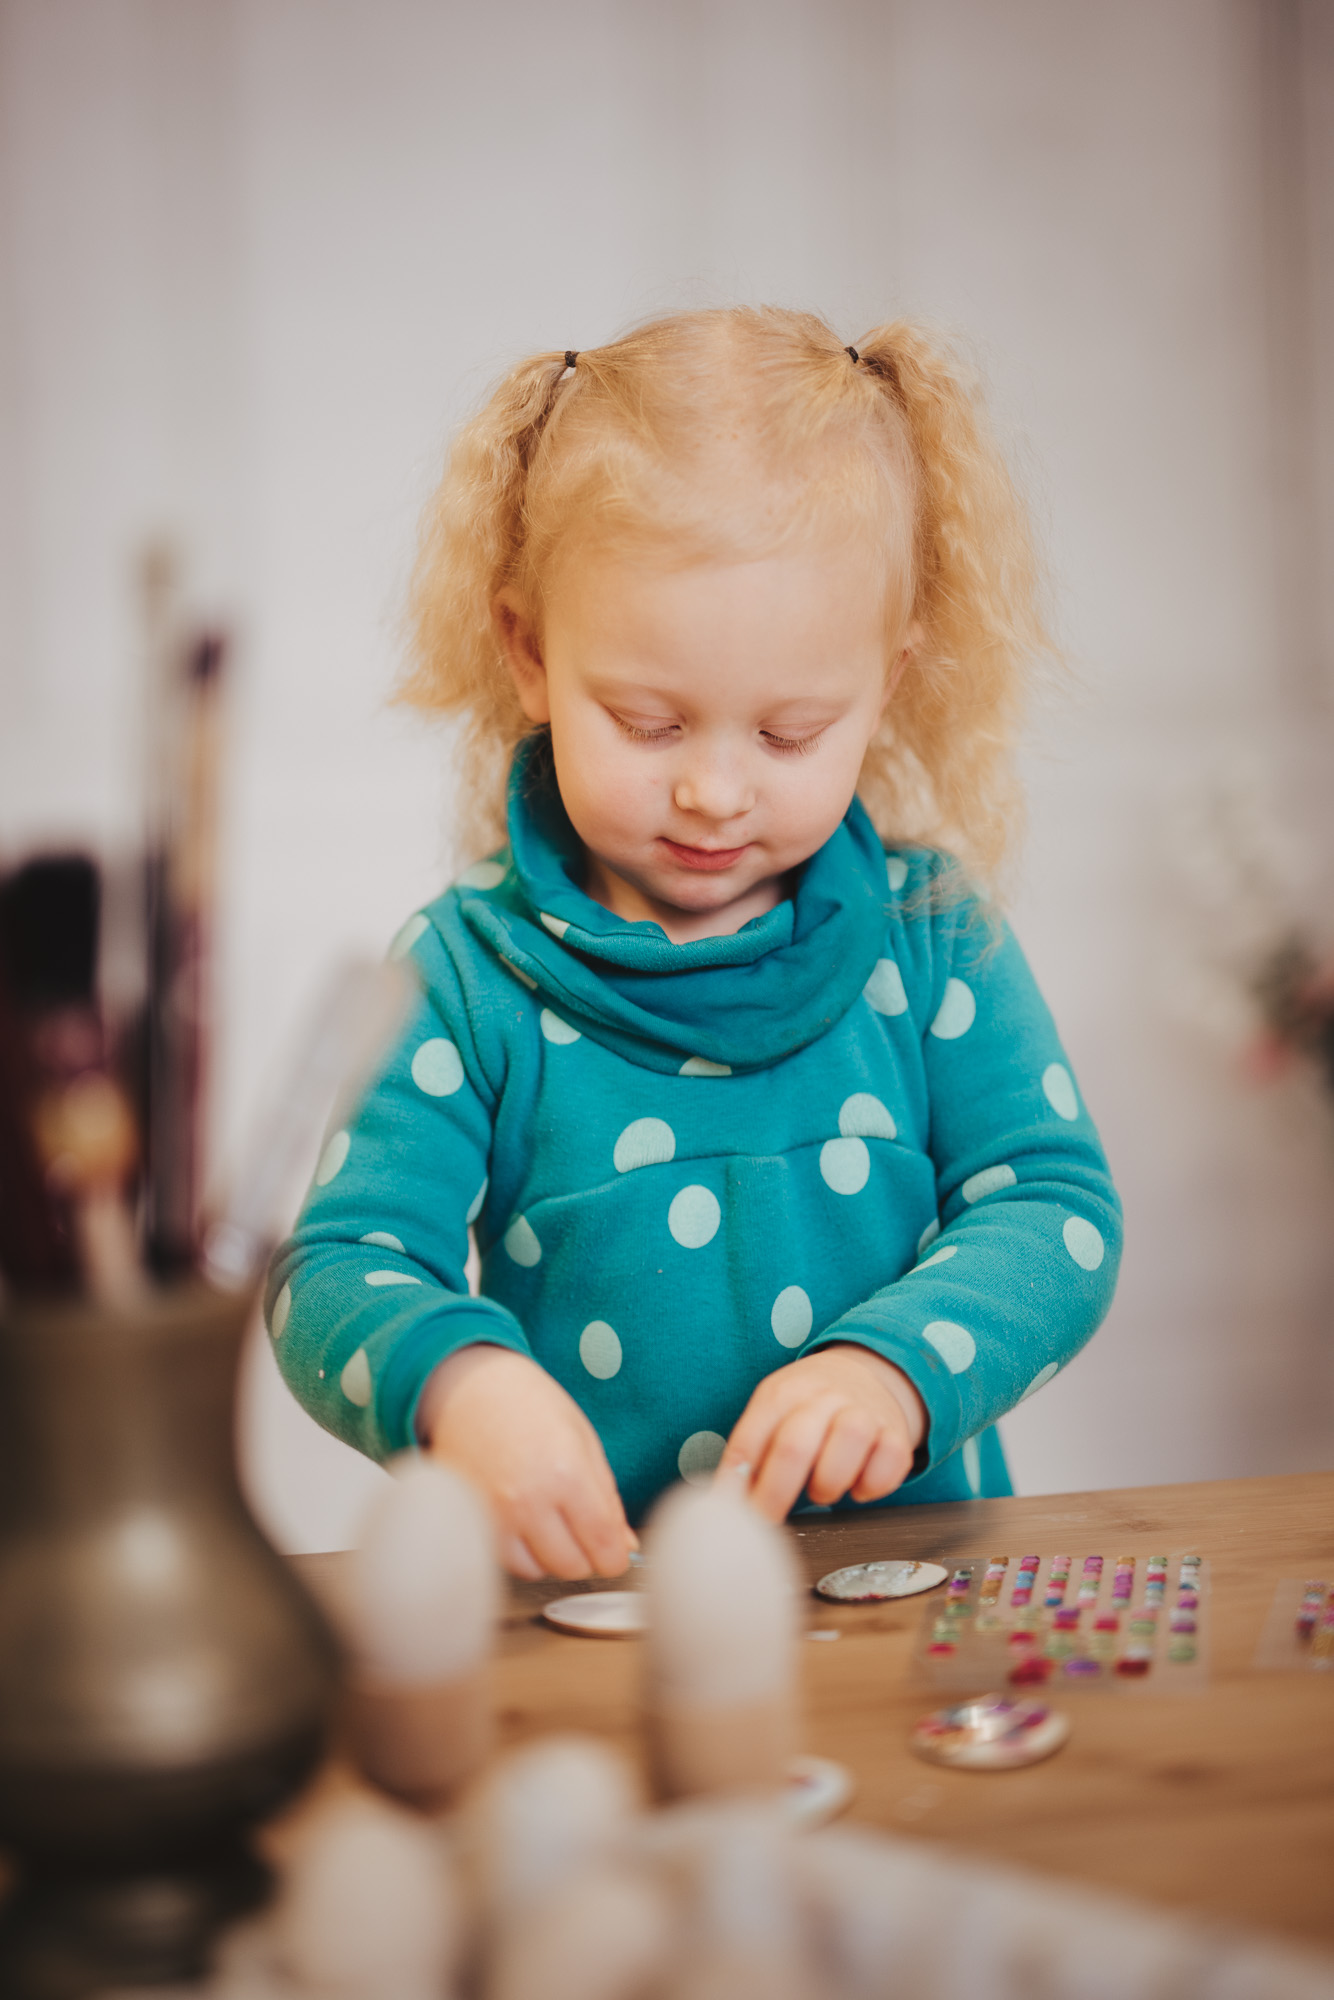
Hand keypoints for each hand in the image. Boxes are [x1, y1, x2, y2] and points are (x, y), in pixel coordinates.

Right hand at [417, 1345, 636, 1580]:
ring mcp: (495, 1517)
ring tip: (549, 1515)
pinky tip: (525, 1520)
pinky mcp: (472, 1524)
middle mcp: (529, 1502)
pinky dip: (524, 1552)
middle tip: (581, 1524)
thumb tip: (626, 1546)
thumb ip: (607, 1498)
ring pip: (540, 1570)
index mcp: (566, 1474)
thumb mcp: (583, 1439)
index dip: (616, 1556)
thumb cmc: (529, 1403)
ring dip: (553, 1554)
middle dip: (586, 1553)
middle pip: (574, 1566)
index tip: (615, 1550)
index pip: (605, 1546)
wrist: (467, 1388)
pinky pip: (508, 1562)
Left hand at [718, 1344, 926, 1522]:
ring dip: (829, 1482)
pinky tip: (858, 1487)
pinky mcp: (895, 1432)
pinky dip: (873, 1484)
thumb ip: (749, 1454)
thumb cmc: (809, 1405)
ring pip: (848, 1440)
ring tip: (821, 1492)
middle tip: (769, 1520)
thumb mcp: (772, 1412)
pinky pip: (891, 1460)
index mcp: (782, 1393)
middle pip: (795, 1444)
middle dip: (776, 1493)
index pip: (751, 1440)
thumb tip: (723, 1503)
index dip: (738, 1485)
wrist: (865, 1373)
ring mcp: (862, 1411)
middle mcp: (823, 1397)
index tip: (734, 1516)